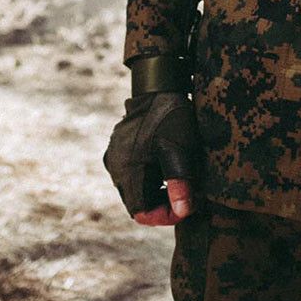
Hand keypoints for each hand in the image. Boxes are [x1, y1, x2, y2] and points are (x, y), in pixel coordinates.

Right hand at [103, 91, 201, 222]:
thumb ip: (180, 182)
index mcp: (127, 170)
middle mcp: (115, 167)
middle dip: (162, 204)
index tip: (185, 207)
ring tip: (180, 183)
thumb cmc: (171, 117)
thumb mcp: (180, 149)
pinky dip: (149, 178)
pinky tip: (167, 168)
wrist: (158, 85)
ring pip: (135, 188)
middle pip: (137, 201)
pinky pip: (132, 173)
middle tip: (186, 196)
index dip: (163, 216)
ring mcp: (114, 157)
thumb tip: (183, 212)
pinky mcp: (118, 148)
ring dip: (156, 191)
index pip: (141, 211)